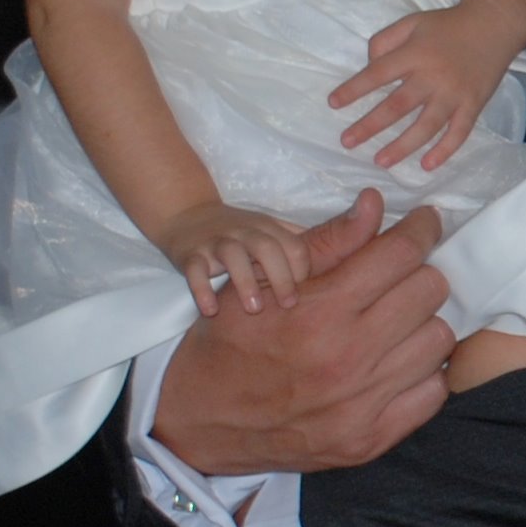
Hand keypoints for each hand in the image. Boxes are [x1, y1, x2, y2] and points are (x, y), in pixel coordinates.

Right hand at [155, 200, 308, 314]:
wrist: (187, 216)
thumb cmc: (240, 233)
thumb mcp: (271, 233)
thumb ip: (299, 246)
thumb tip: (338, 269)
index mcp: (269, 229)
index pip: (294, 246)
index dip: (302, 271)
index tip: (306, 296)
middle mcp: (245, 232)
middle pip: (267, 248)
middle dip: (281, 277)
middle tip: (288, 305)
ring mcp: (216, 241)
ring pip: (232, 255)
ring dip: (245, 282)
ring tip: (254, 309)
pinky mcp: (190, 253)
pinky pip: (195, 269)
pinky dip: (201, 289)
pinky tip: (211, 311)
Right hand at [156, 189, 454, 474]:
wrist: (199, 421)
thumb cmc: (228, 343)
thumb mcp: (261, 282)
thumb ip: (327, 243)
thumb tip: (376, 203)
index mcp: (321, 311)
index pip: (401, 254)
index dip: (422, 228)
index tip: (426, 222)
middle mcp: (348, 357)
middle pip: (429, 292)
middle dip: (419, 273)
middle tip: (401, 277)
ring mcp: (362, 404)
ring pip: (438, 340)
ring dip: (422, 323)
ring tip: (397, 322)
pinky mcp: (370, 440)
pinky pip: (433, 392)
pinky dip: (422, 373)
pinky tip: (397, 363)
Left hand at [330, 6, 516, 171]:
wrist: (494, 25)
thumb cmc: (448, 25)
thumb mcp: (412, 22)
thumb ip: (385, 40)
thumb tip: (369, 66)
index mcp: (414, 54)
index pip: (377, 74)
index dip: (354, 89)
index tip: (334, 103)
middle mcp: (432, 77)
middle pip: (397, 106)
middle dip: (370, 125)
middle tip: (347, 142)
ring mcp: (454, 94)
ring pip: (425, 126)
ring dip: (402, 146)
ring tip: (381, 161)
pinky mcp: (473, 105)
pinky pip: (459, 133)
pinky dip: (445, 150)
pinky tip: (427, 165)